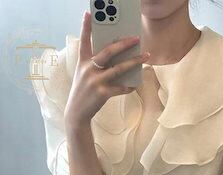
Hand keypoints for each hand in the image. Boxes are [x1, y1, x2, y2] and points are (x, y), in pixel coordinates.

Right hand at [64, 10, 149, 131]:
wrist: (77, 113)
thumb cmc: (84, 92)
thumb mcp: (85, 75)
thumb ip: (96, 65)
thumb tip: (118, 58)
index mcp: (83, 62)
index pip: (84, 41)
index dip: (86, 26)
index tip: (89, 13)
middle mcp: (88, 69)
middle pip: (108, 51)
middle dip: (124, 43)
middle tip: (136, 38)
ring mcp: (95, 81)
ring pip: (119, 68)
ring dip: (134, 62)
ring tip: (146, 56)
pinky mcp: (102, 93)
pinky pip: (120, 87)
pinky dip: (129, 86)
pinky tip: (135, 84)